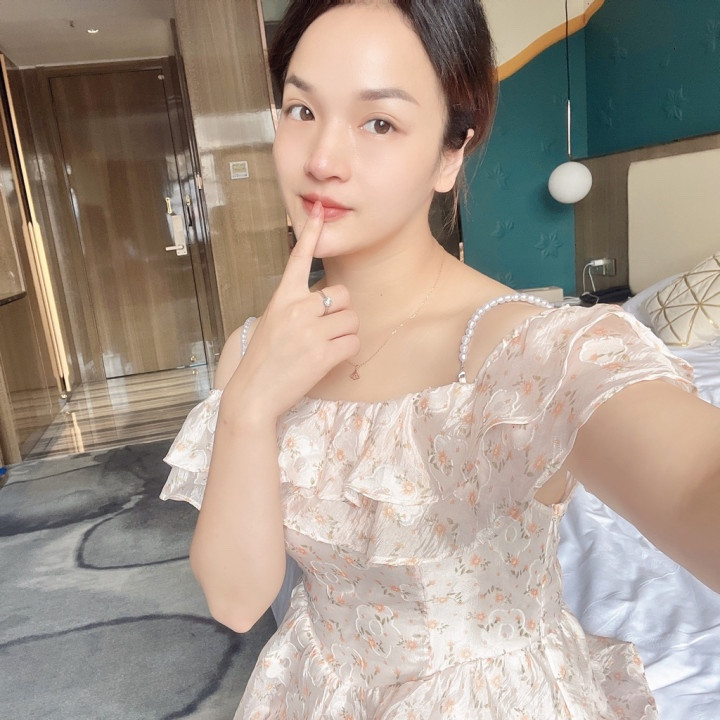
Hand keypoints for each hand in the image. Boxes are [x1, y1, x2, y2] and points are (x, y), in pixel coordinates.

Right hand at [223, 201, 359, 419]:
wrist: (254, 394)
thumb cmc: (262, 360)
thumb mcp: (271, 323)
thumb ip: (293, 307)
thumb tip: (322, 303)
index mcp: (282, 298)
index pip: (299, 258)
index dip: (312, 234)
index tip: (319, 211)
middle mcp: (297, 309)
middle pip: (343, 295)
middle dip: (341, 313)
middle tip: (325, 331)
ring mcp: (311, 331)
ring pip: (352, 320)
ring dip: (345, 334)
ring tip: (322, 347)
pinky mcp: (323, 353)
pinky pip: (353, 342)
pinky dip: (346, 351)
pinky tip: (328, 359)